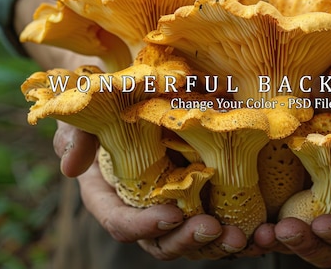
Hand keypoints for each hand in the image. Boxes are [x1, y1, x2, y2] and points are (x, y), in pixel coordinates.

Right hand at [54, 121, 249, 259]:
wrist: (133, 89)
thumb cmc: (102, 102)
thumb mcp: (81, 114)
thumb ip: (75, 137)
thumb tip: (70, 168)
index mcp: (111, 196)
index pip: (122, 222)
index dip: (144, 225)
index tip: (172, 214)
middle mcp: (142, 207)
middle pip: (161, 240)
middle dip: (186, 240)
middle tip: (214, 228)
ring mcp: (172, 202)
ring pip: (191, 236)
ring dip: (215, 241)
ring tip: (241, 235)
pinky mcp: (200, 191)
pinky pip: (217, 217)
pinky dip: (237, 227)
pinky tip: (260, 228)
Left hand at [249, 179, 330, 267]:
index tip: (323, 224)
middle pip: (326, 250)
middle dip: (305, 244)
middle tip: (285, 230)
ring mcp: (310, 217)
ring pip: (295, 243)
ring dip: (277, 242)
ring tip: (260, 232)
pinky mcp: (284, 207)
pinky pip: (271, 227)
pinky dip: (258, 229)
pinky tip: (241, 223)